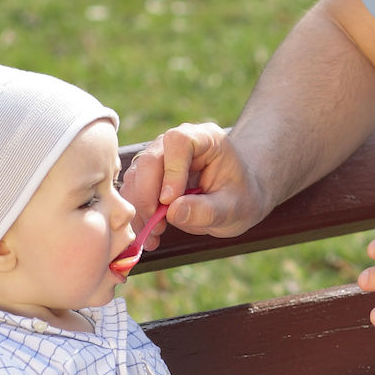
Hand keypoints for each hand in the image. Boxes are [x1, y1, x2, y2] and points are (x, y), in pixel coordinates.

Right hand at [121, 123, 267, 249]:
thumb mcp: (233, 209)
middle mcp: (178, 142)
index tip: (170, 202)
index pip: (178, 142)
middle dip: (148, 196)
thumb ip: (207, 210)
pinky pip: (133, 190)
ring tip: (155, 235)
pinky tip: (150, 234)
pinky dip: (138, 213)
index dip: (171, 171)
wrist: (236, 201)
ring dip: (140, 208)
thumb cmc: (240, 199)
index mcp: (206, 139)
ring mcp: (161, 156)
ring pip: (136, 176)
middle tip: (158, 227)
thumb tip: (173, 212)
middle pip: (150, 159)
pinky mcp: (150, 175)